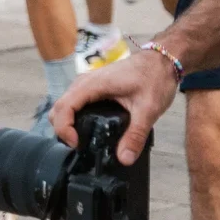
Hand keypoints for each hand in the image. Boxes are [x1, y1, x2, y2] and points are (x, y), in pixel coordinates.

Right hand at [53, 44, 178, 162]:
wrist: (162, 60)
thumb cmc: (154, 78)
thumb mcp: (148, 110)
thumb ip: (135, 136)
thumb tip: (125, 159)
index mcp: (92, 85)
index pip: (63, 108)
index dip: (64, 129)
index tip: (77, 144)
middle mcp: (83, 83)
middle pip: (58, 108)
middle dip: (62, 129)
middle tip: (80, 147)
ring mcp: (86, 84)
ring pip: (64, 105)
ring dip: (66, 124)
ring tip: (84, 140)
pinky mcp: (91, 87)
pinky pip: (73, 103)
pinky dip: (74, 118)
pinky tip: (89, 129)